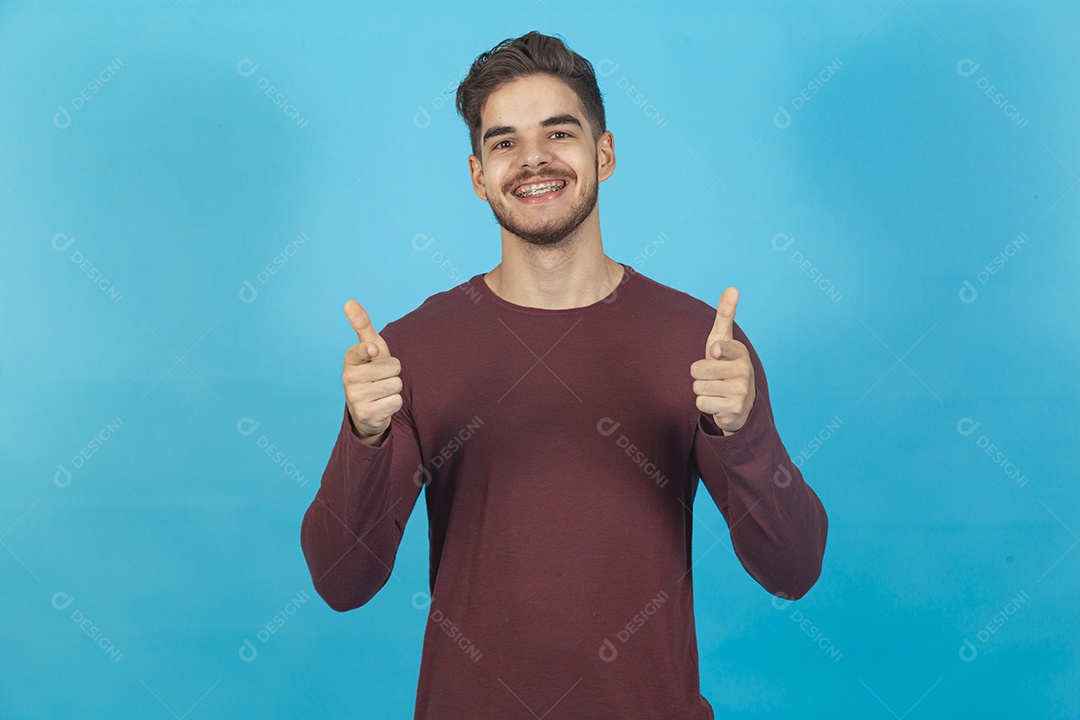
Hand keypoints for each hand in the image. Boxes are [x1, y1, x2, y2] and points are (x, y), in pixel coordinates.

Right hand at [342, 299, 402, 444]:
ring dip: (394, 389)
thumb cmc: (372, 371)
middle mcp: (348, 377)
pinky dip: (394, 404)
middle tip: (382, 377)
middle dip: (393, 372)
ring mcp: (354, 397)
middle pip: (393, 367)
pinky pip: (396, 402)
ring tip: (382, 391)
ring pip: (396, 385)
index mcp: (351, 358)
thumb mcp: (370, 346)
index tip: (374, 351)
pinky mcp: (365, 414)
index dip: (373, 351)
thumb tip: (349, 301)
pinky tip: (382, 404)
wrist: (368, 407)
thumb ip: (362, 324)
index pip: (365, 348)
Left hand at [690, 287, 755, 434]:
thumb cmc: (724, 365)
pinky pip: (701, 403)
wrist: (738, 403)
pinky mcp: (733, 410)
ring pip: (697, 387)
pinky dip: (705, 404)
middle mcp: (744, 371)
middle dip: (699, 374)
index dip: (716, 351)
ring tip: (715, 389)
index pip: (721, 347)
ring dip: (701, 389)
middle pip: (697, 370)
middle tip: (713, 376)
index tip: (716, 352)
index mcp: (740, 353)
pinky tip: (717, 402)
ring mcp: (741, 392)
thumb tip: (732, 288)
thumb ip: (725, 315)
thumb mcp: (723, 339)